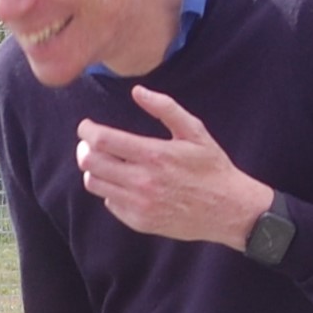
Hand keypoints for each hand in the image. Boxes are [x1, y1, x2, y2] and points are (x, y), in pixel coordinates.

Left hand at [74, 85, 272, 249]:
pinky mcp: (140, 221)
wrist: (228, 209)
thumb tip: (137, 91)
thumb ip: (165, 108)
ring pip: (95, 184)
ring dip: (94, 170)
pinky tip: (125, 183)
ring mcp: (139, 204)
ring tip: (106, 162)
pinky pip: (110, 203)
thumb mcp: (194, 131)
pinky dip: (111, 190)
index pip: (102, 140)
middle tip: (90, 143)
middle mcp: (142, 181)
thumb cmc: (211, 167)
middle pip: (90, 162)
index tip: (87, 126)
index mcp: (154, 155)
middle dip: (84, 148)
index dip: (87, 130)